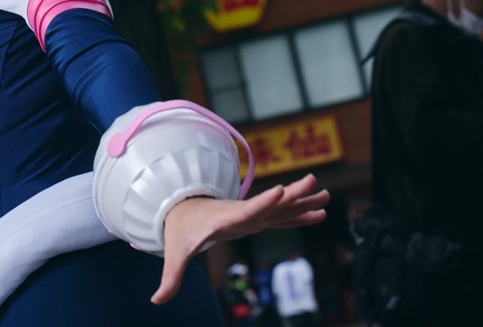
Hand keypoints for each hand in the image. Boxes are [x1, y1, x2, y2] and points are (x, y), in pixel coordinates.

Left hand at [151, 174, 328, 304]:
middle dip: (292, 195)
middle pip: (270, 203)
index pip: (246, 211)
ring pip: (281, 206)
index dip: (262, 202)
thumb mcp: (175, 254)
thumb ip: (171, 278)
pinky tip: (319, 212)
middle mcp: (241, 213)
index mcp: (224, 220)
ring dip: (302, 200)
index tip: (278, 190)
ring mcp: (251, 214)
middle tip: (314, 182)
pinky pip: (282, 215)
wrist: (181, 210)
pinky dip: (300, 213)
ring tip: (326, 193)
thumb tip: (156, 301)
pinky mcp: (256, 218)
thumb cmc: (180, 231)